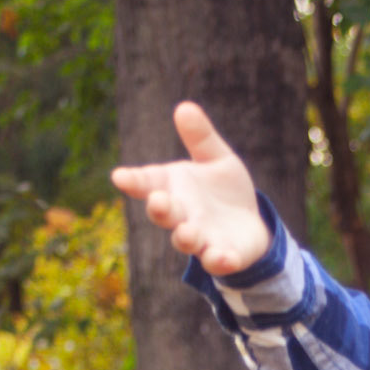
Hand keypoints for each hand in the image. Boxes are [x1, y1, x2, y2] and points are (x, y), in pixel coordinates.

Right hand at [111, 102, 270, 274]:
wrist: (249, 225)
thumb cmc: (223, 190)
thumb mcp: (216, 159)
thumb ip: (201, 138)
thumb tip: (184, 107)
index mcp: (173, 187)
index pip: (147, 182)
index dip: (133, 181)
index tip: (120, 176)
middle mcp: (181, 214)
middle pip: (163, 213)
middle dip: (159, 209)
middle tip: (158, 201)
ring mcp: (200, 238)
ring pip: (185, 240)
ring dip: (184, 237)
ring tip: (187, 233)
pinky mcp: (223, 256)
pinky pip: (218, 261)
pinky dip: (220, 261)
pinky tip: (226, 258)